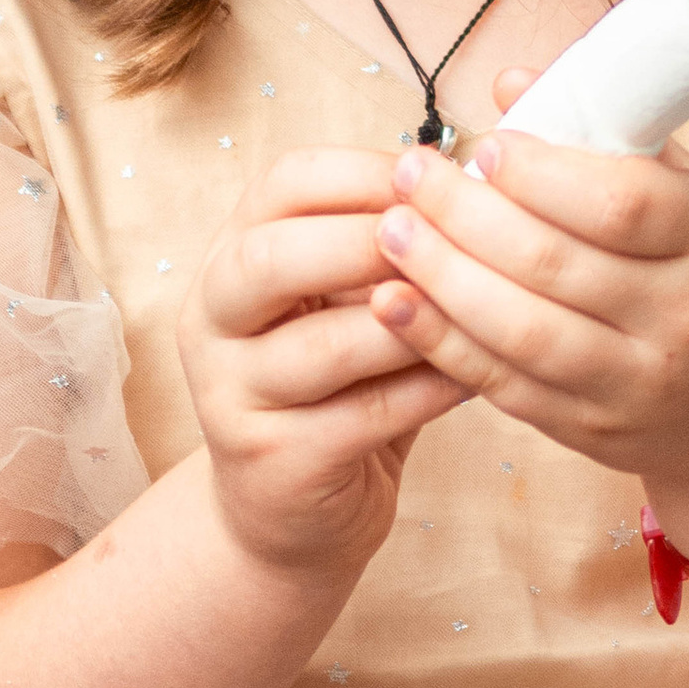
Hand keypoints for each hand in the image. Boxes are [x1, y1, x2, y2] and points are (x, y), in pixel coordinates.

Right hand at [179, 148, 466, 580]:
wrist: (291, 516)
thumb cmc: (338, 388)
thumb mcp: (344, 304)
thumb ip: (383, 249)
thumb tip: (474, 183)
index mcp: (230, 260)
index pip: (282, 185)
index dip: (365, 171)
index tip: (439, 179)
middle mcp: (210, 321)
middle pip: (270, 257)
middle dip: (370, 240)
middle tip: (449, 240)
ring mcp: (230, 396)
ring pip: (322, 345)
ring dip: (411, 323)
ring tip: (478, 311)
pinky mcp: (271, 462)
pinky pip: (362, 416)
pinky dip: (426, 391)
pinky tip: (474, 378)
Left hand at [368, 97, 688, 571]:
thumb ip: (608, 140)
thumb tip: (507, 82)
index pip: (619, 202)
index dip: (537, 172)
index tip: (482, 145)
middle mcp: (684, 316)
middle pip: (552, 263)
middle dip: (462, 213)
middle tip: (410, 173)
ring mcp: (638, 383)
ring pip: (518, 329)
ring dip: (439, 276)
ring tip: (390, 228)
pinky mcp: (593, 431)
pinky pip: (502, 385)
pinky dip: (440, 342)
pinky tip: (395, 301)